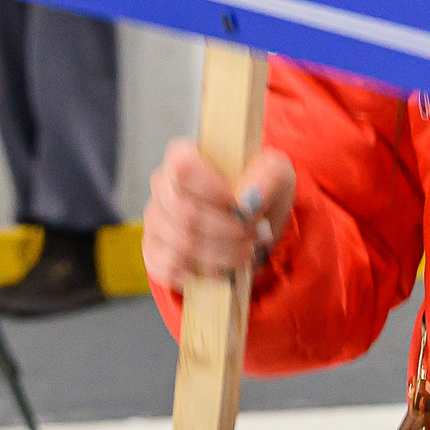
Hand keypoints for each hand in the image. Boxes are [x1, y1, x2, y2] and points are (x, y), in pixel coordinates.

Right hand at [143, 138, 296, 286]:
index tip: (238, 204)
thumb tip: (248, 198)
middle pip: (184, 212)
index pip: (182, 168)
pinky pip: (167, 267)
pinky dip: (199, 274)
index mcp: (183, 155)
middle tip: (252, 235)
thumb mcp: (275, 173)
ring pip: (181, 244)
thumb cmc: (257, 188)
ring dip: (221, 254)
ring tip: (245, 252)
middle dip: (226, 230)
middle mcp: (162, 185)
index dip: (211, 189)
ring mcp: (154, 219)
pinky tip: (220, 271)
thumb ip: (267, 177)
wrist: (251, 219)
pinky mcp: (153, 250)